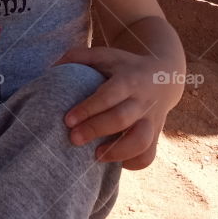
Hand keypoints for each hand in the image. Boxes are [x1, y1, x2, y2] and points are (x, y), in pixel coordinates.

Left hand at [52, 45, 181, 169]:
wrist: (165, 77)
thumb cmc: (125, 68)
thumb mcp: (107, 55)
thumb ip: (80, 57)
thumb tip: (52, 68)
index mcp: (129, 80)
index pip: (109, 95)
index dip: (88, 109)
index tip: (68, 120)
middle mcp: (142, 101)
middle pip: (121, 118)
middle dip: (95, 130)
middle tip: (73, 139)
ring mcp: (151, 120)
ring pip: (141, 141)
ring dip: (117, 152)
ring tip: (96, 155)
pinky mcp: (156, 136)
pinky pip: (148, 156)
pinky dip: (132, 163)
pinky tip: (115, 161)